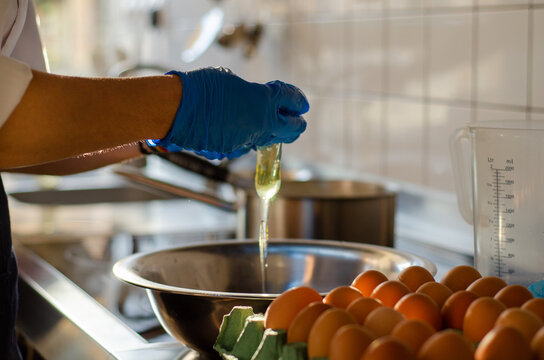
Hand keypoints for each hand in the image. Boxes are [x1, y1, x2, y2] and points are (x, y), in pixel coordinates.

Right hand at [147, 67, 308, 159]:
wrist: (177, 110)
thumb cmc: (202, 88)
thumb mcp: (232, 82)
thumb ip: (250, 93)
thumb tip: (256, 100)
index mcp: (264, 101)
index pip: (292, 101)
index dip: (298, 101)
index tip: (302, 103)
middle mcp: (262, 125)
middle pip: (292, 130)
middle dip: (297, 124)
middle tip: (298, 120)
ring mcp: (247, 141)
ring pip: (267, 139)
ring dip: (269, 132)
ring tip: (264, 123)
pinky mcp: (231, 152)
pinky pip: (244, 144)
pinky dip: (244, 137)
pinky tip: (233, 128)